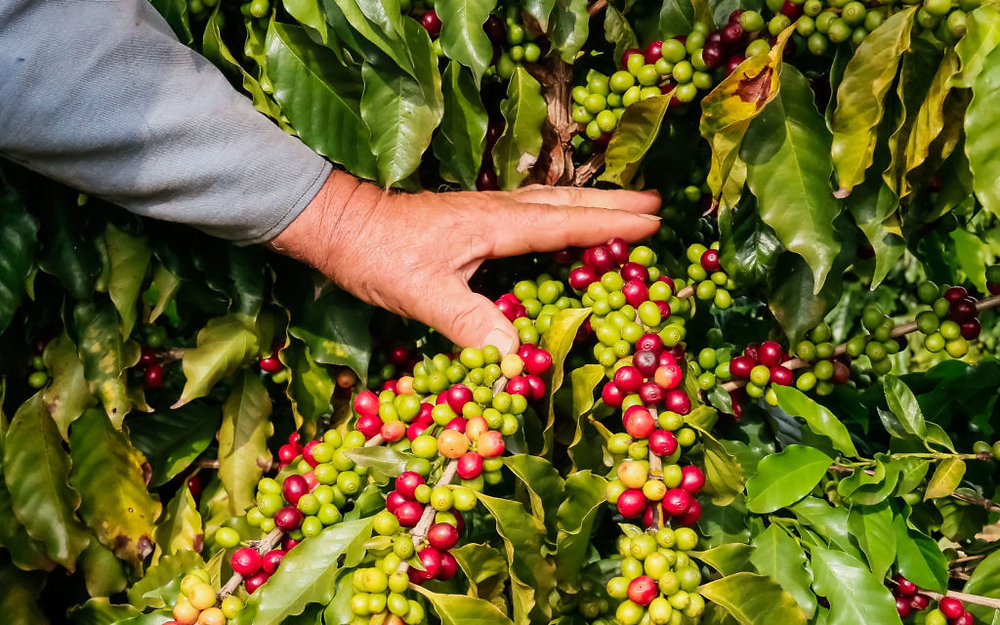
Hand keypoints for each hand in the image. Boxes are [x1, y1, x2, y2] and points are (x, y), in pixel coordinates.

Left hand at [268, 171, 660, 353]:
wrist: (339, 225)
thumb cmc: (378, 256)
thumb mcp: (423, 293)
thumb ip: (470, 321)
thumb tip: (518, 357)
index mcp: (494, 224)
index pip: (563, 223)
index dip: (608, 225)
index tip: (651, 222)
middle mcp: (494, 211)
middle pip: (564, 203)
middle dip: (610, 205)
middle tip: (655, 204)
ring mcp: (482, 212)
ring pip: (548, 202)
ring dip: (587, 204)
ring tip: (622, 205)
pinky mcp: (469, 220)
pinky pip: (530, 212)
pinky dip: (557, 212)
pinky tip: (558, 223)